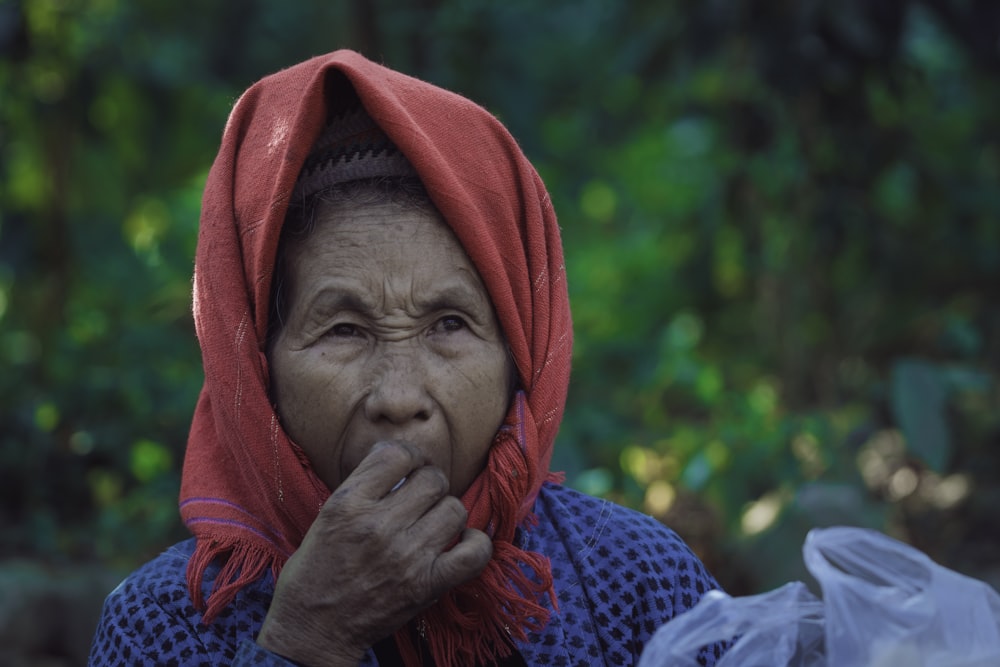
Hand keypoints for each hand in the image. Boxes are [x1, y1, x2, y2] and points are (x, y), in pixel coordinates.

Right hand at [256, 441, 492, 665]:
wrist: (313, 629)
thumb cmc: (315, 570)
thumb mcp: (327, 515)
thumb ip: (363, 486)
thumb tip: (404, 461)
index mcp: (348, 504)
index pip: (397, 455)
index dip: (411, 456)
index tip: (410, 466)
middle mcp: (378, 526)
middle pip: (432, 479)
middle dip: (429, 483)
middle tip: (421, 497)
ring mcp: (406, 556)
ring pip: (454, 508)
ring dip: (446, 512)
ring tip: (433, 522)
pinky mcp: (426, 585)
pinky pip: (474, 553)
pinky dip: (475, 543)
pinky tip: (462, 541)